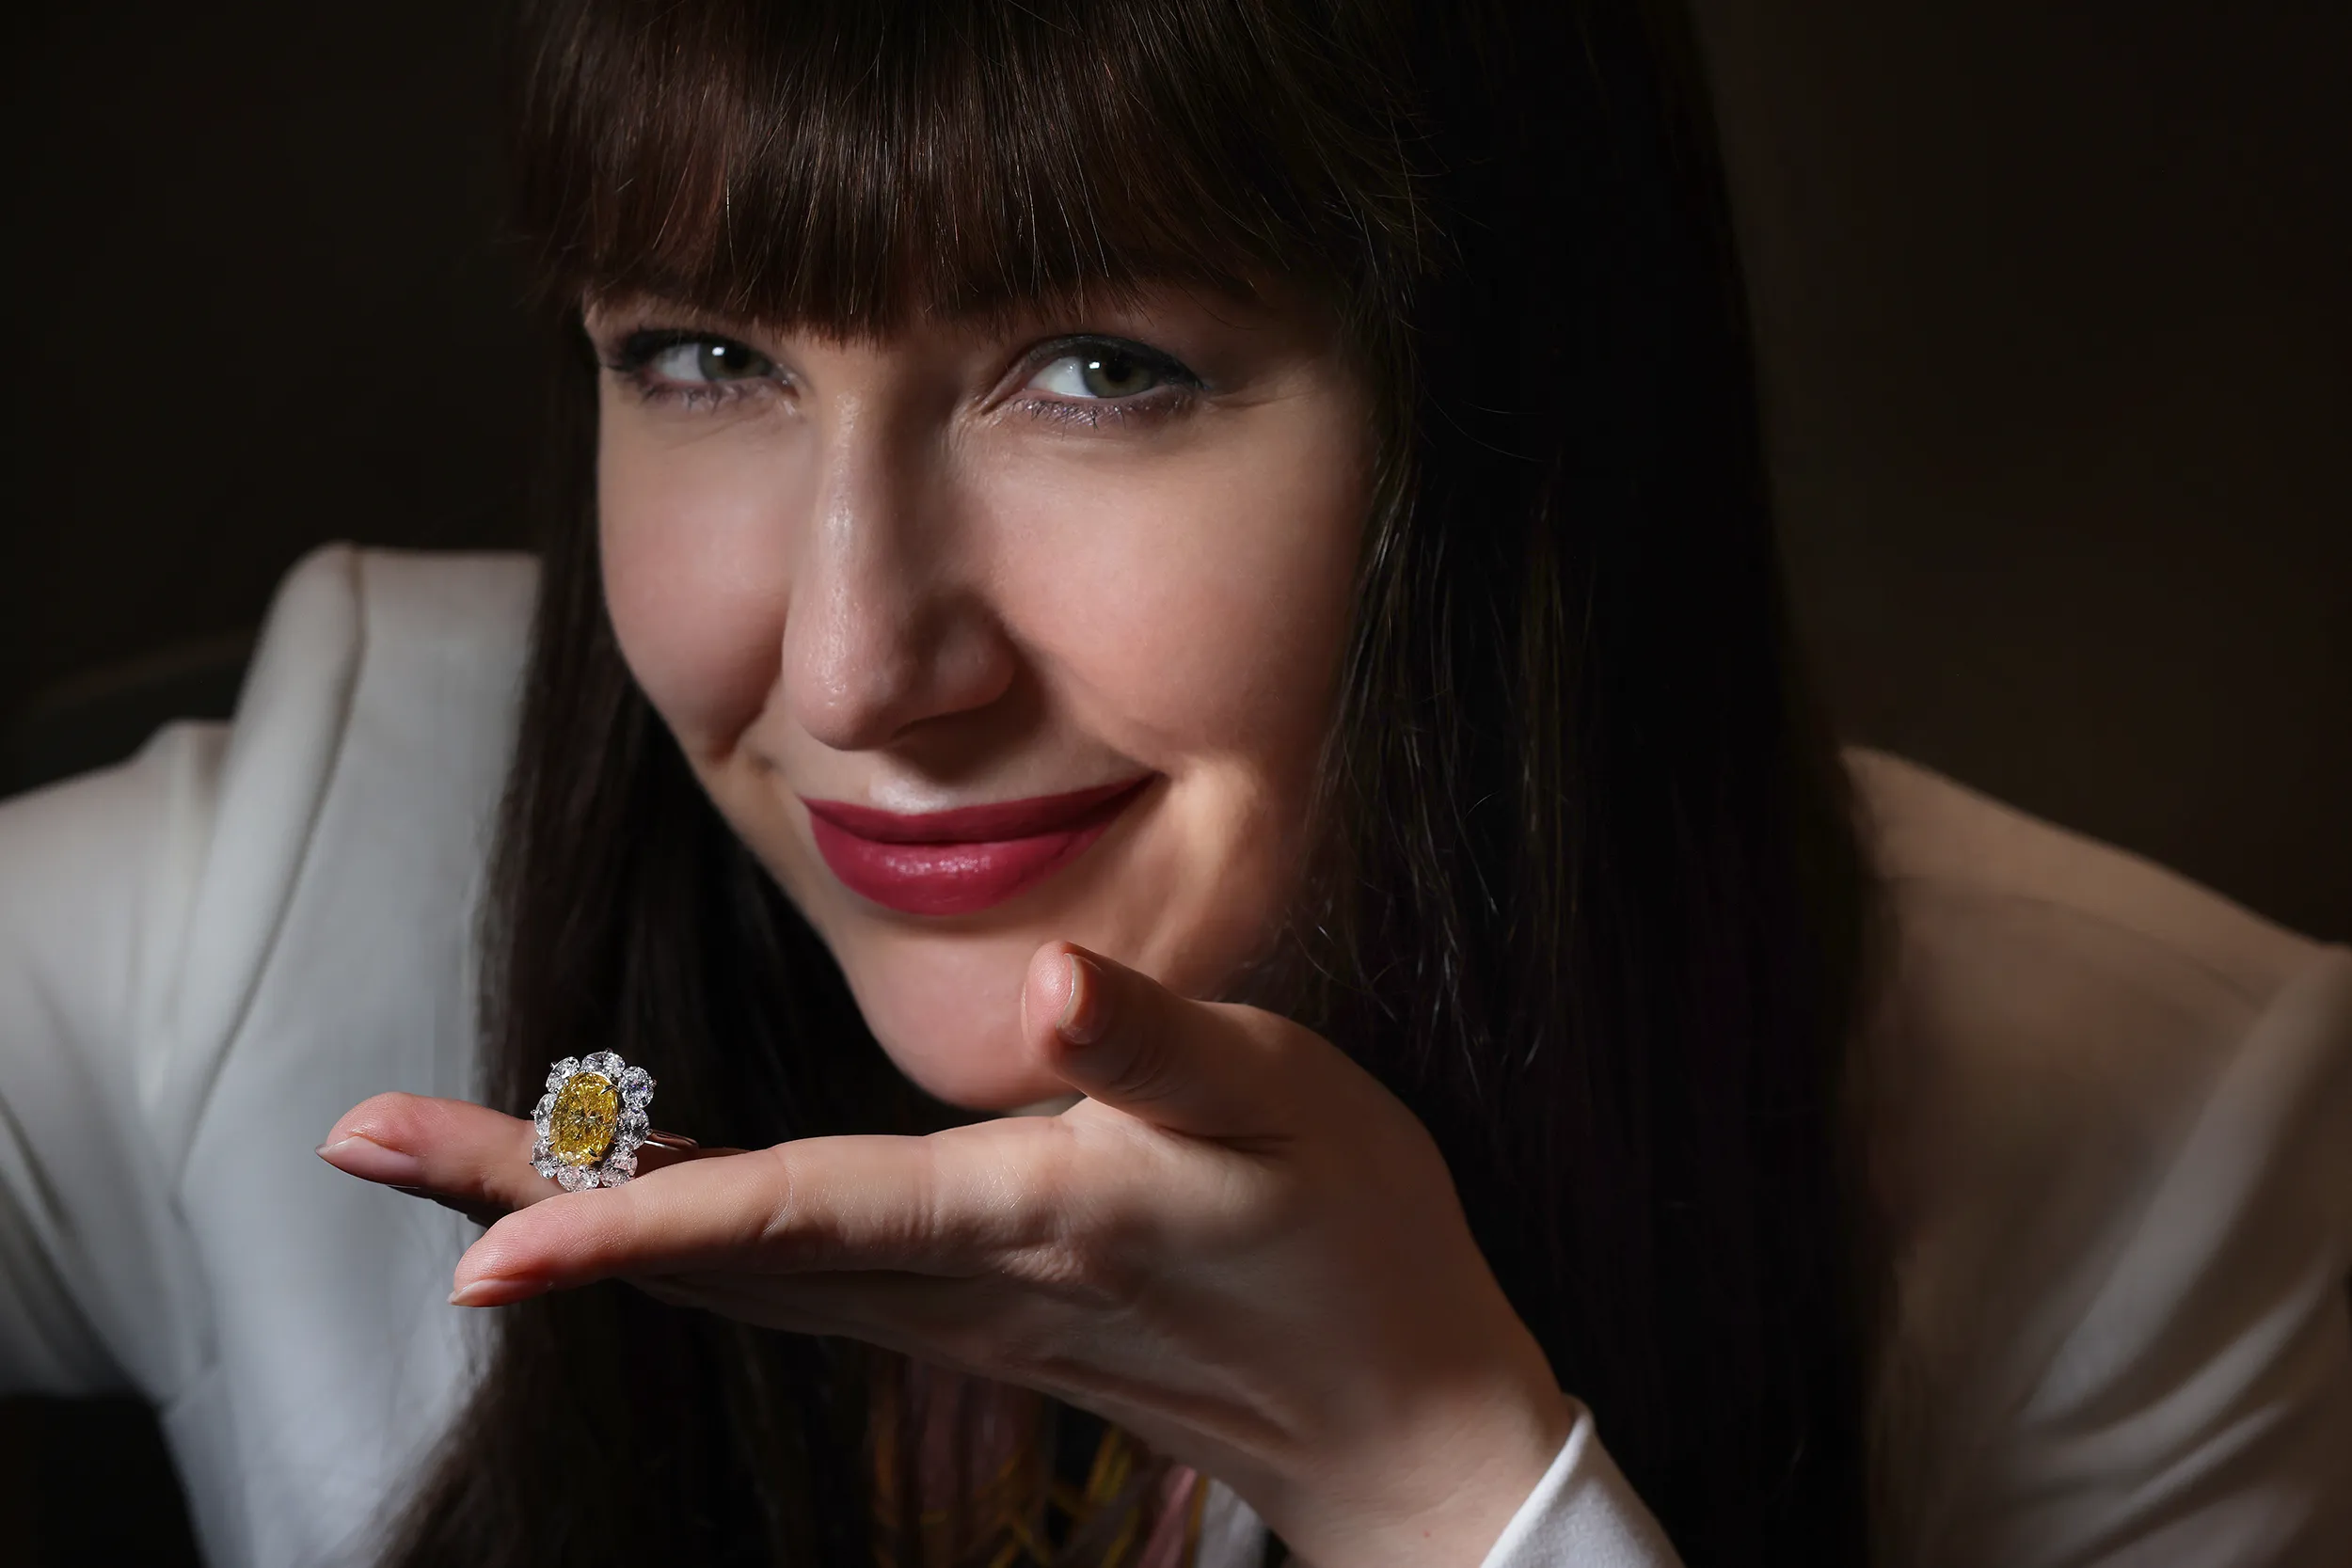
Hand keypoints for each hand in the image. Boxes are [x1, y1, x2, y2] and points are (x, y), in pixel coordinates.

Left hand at [320, 942, 1571, 1566]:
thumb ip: (1160, 1044)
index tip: (482, 1244)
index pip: (792, 1219)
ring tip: (451, 1177)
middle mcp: (951, 1287)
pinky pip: (785, 1285)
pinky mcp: (964, 1322)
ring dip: (579, 1226)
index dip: (634, 1230)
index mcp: (1021, 1215)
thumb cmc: (1350, 1238)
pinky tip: (627, 1222)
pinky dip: (675, 1249)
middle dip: (529, 1205)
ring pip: (730, 1278)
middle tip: (363, 1143)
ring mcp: (947, 1320)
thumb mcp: (1286, 1104)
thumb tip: (1042, 987)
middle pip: (707, 1255)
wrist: (1394, 1412)